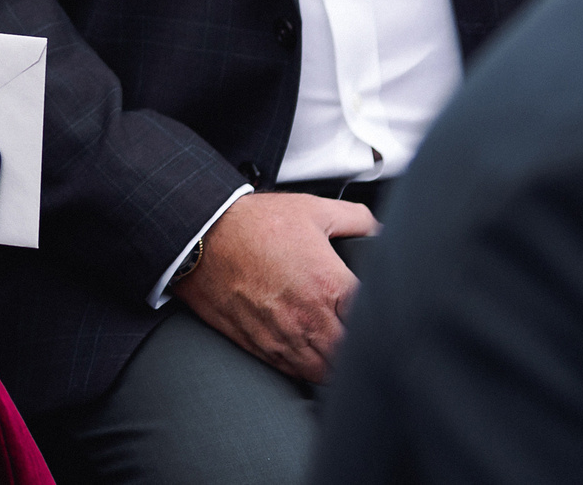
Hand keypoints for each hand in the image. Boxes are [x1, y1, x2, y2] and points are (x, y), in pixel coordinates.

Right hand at [174, 192, 374, 383]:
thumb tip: (381, 230)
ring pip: (326, 372)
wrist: (199, 235)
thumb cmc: (252, 223)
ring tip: (336, 346)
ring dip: (336, 362)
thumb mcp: (311, 209)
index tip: (379, 314)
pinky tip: (309, 351)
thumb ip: (356, 219)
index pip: (373, 320)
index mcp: (328, 284)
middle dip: (362, 347)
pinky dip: (307, 367)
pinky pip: (295, 373)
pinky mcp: (259, 345)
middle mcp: (308, 317)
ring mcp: (283, 336)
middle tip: (360, 332)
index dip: (382, 320)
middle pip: (353, 355)